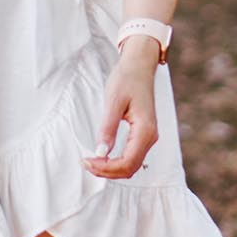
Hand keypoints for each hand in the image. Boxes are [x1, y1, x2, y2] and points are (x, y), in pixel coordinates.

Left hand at [86, 38, 161, 179]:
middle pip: (130, 168)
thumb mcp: (113, 101)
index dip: (106, 168)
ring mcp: (149, 136)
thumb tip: (100, 153)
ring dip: (111, 168)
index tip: (87, 160)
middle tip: (86, 162)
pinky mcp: (144, 134)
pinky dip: (116, 161)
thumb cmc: (127, 79)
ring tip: (91, 160)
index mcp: (145, 130)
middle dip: (107, 171)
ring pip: (131, 165)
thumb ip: (108, 128)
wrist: (140, 65)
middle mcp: (150, 137)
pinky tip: (102, 156)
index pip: (127, 162)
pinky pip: (132, 156)